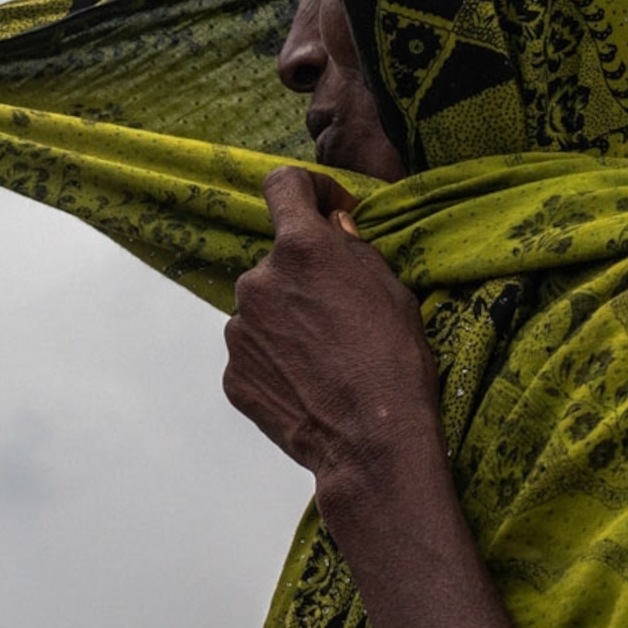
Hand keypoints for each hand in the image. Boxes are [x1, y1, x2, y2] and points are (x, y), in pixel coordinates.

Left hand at [223, 167, 443, 503]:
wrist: (371, 443)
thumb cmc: (394, 362)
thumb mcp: (391, 288)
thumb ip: (352, 248)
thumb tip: (331, 227)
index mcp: (300, 249)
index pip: (283, 184)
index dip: (308, 189)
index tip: (327, 209)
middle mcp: (258, 281)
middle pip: (277, 261)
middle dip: (303, 276)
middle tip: (341, 313)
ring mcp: (238, 329)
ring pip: (263, 310)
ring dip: (287, 321)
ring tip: (327, 358)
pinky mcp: (233, 373)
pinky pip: (254, 352)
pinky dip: (276, 360)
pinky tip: (309, 384)